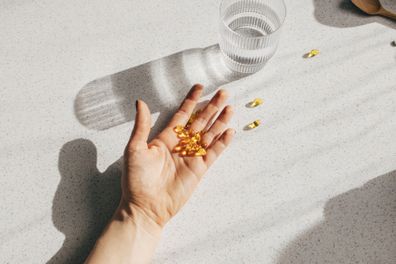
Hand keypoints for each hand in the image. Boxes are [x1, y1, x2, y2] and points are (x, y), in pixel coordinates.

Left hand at [121, 84, 234, 228]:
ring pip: (210, 134)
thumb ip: (142, 126)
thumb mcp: (135, 149)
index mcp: (166, 138)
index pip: (182, 115)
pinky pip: (214, 153)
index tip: (200, 87)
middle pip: (200, 121)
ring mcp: (191, 157)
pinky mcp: (199, 169)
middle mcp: (181, 145)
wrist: (145, 206)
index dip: (191, 101)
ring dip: (220, 122)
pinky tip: (229, 131)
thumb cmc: (136, 179)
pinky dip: (222, 142)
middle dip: (211, 107)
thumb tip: (140, 102)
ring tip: (230, 108)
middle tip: (223, 93)